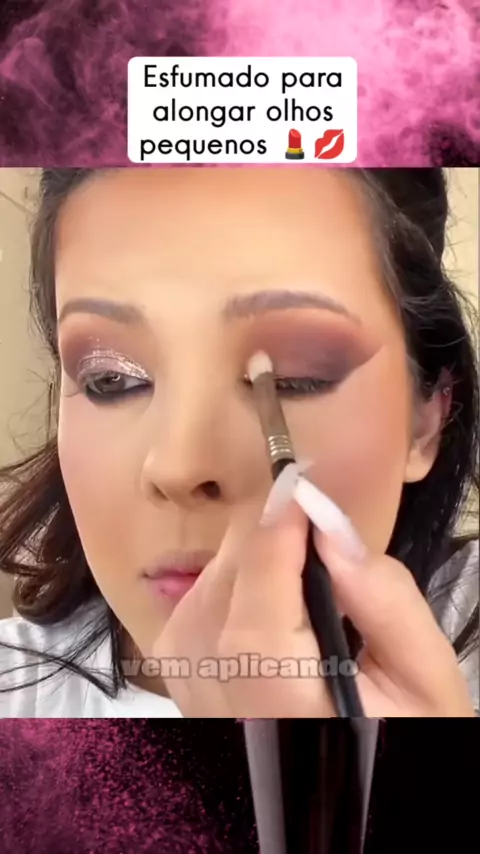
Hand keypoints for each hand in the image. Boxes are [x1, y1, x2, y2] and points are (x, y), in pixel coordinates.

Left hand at [153, 477, 474, 717]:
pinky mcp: (188, 701)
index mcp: (290, 712)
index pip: (258, 606)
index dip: (275, 532)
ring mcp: (198, 708)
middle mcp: (227, 716)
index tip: (301, 484)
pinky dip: (223, 590)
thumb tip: (329, 525)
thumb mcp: (426, 682)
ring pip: (197, 602)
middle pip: (221, 596)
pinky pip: (186, 621)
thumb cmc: (402, 743)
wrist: (354, 801)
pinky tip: (263, 598)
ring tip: (297, 568)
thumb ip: (385, 601)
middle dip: (263, 543)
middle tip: (311, 524)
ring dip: (244, 564)